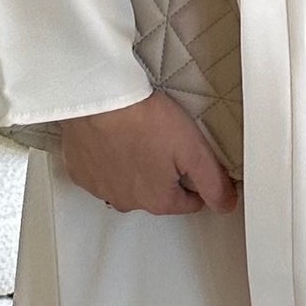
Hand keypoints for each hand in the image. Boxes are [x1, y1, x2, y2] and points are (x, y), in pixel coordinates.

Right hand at [60, 91, 238, 215]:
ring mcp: (100, 189)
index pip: (189, 202)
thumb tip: (225, 206)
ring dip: (134, 168)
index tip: (191, 157)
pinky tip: (113, 140)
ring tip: (137, 138)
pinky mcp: (80, 172)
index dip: (196, 180)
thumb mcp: (193, 149)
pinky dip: (107, 161)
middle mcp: (128, 202)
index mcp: (158, 201)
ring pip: (127, 185)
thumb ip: (213, 182)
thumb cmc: (145, 120)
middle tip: (163, 141)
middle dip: (164, 174)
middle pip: (157, 194)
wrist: (100, 99)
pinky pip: (100, 173)